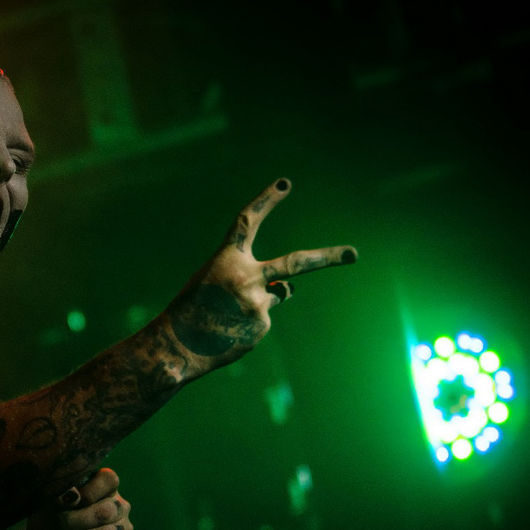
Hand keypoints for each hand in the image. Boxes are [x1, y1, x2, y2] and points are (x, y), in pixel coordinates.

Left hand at [22, 468, 132, 529]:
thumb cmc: (50, 520)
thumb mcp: (49, 503)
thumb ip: (60, 493)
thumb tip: (73, 496)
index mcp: (104, 487)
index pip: (109, 479)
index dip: (89, 490)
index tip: (68, 501)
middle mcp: (119, 506)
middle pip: (106, 511)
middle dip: (76, 521)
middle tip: (60, 525)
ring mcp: (124, 529)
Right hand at [165, 178, 356, 370]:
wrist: (176, 346)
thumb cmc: (191, 309)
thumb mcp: (212, 281)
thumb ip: (249, 277)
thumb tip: (287, 290)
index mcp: (226, 259)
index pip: (247, 222)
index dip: (266, 201)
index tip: (285, 184)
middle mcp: (246, 277)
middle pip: (296, 263)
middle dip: (328, 258)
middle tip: (353, 254)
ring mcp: (257, 303)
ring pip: (275, 296)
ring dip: (258, 302)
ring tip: (228, 315)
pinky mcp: (262, 326)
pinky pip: (264, 319)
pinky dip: (249, 324)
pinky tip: (228, 331)